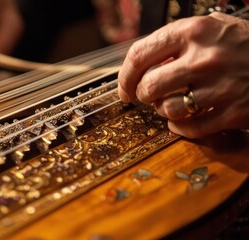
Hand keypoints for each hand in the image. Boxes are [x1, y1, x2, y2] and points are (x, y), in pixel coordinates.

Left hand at [118, 12, 248, 137]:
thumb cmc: (246, 46)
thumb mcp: (216, 27)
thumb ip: (181, 39)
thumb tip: (144, 58)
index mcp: (195, 31)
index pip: (140, 54)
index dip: (125, 76)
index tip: (124, 88)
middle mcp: (205, 57)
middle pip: (149, 86)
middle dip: (143, 96)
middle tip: (148, 97)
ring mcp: (220, 86)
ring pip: (167, 109)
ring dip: (163, 111)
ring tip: (172, 105)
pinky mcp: (234, 111)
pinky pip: (189, 128)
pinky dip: (180, 128)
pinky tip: (184, 121)